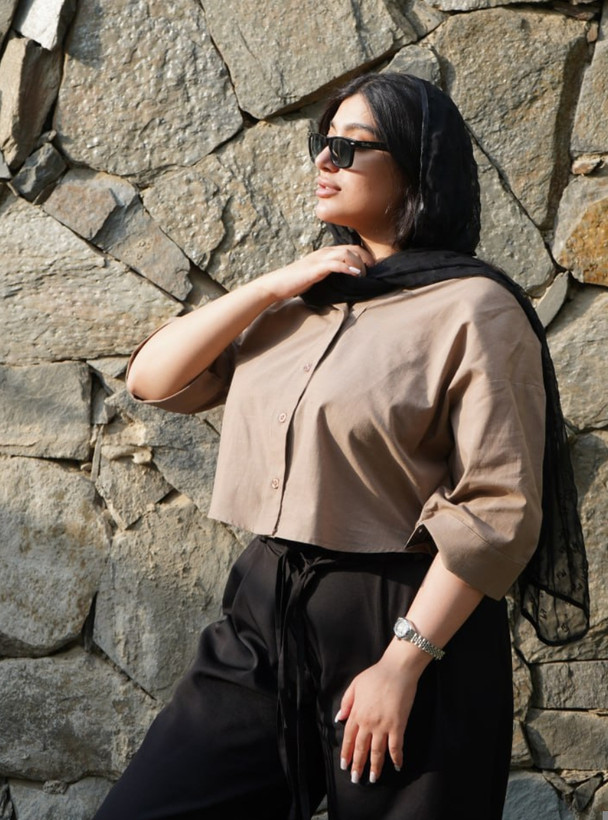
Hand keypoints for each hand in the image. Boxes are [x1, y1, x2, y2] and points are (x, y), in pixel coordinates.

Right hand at [258, 244, 373, 301]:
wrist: (277, 284)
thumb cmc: (296, 282)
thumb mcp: (316, 275)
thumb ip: (329, 274)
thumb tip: (344, 281)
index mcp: (325, 253)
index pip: (350, 248)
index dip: (364, 256)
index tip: (372, 268)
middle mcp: (324, 252)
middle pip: (352, 248)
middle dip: (366, 258)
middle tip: (373, 271)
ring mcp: (320, 259)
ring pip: (346, 254)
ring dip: (359, 264)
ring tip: (364, 275)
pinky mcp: (316, 268)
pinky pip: (336, 264)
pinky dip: (348, 268)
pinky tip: (356, 275)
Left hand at [336, 645, 427, 783]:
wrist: (397, 670)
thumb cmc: (376, 675)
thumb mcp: (355, 685)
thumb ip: (346, 703)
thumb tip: (339, 719)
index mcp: (357, 713)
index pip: (348, 738)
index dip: (346, 753)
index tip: (345, 765)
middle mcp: (368, 722)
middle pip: (361, 748)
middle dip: (358, 765)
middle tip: (356, 779)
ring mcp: (383, 725)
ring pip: (377, 752)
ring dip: (374, 767)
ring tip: (372, 779)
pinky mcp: (397, 725)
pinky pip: (396, 746)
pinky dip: (396, 758)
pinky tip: (396, 766)